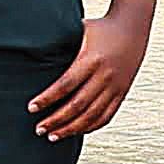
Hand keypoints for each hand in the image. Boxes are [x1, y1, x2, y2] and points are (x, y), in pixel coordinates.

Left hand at [31, 10, 151, 139]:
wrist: (133, 27)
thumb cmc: (100, 28)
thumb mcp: (79, 30)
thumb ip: (59, 41)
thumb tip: (31, 46)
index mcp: (91, 60)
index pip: (65, 85)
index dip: (47, 99)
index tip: (31, 108)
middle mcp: (104, 75)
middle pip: (77, 105)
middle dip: (56, 120)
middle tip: (39, 129)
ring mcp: (115, 86)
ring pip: (92, 115)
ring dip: (71, 128)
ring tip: (53, 136)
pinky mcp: (122, 93)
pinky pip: (106, 116)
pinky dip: (90, 126)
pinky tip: (76, 131)